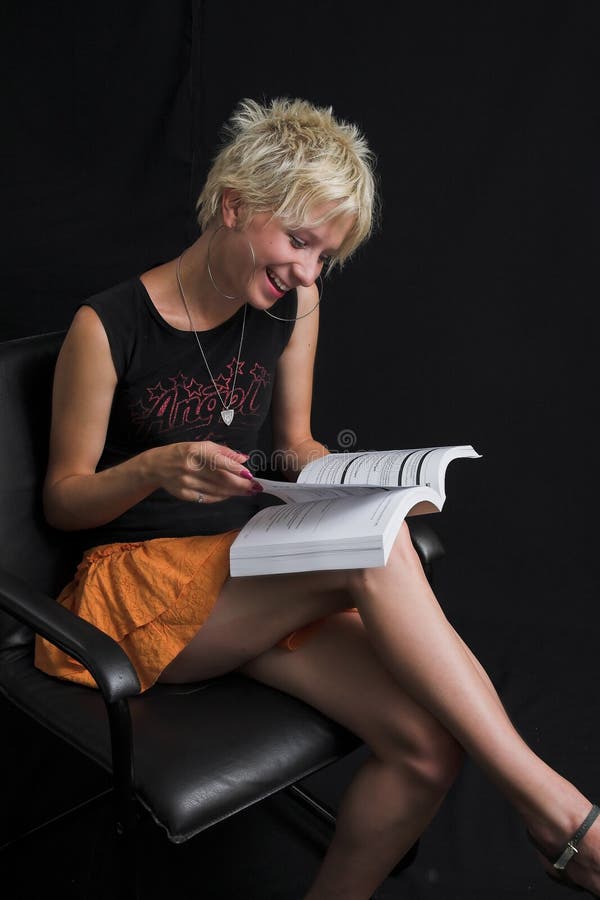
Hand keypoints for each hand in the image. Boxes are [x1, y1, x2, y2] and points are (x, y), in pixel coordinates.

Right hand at [145, 441, 262, 502]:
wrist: (157, 466)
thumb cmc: (183, 453)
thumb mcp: (201, 446)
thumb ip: (224, 452)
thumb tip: (243, 459)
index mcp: (195, 451)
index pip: (219, 461)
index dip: (235, 469)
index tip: (249, 475)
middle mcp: (190, 467)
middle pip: (220, 478)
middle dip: (240, 484)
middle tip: (254, 487)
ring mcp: (186, 482)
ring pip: (216, 490)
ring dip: (234, 492)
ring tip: (247, 491)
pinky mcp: (184, 494)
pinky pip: (207, 498)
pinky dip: (221, 497)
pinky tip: (230, 494)